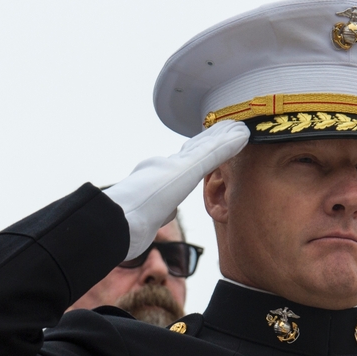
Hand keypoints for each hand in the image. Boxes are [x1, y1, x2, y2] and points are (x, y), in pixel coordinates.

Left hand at [103, 120, 249, 258]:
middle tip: (217, 142)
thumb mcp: (186, 171)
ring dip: (184, 177)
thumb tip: (239, 131)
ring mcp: (153, 198)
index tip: (232, 128)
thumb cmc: (150, 196)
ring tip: (193, 172)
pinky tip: (170, 209)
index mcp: (168, 164)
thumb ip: (212, 153)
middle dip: (200, 152)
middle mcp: (159, 177)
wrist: (117, 227)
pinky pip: (165, 209)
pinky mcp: (148, 220)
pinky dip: (172, 205)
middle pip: (185, 161)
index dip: (216, 139)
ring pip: (173, 184)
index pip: (198, 147)